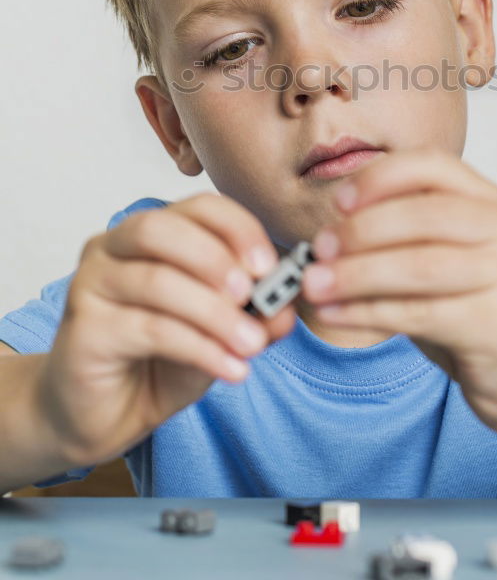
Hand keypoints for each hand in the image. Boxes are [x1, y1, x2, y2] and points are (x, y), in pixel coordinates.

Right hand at [35, 193, 294, 465]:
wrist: (103, 415)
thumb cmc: (159, 361)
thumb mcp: (220, 333)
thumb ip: (254, 316)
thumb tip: (286, 309)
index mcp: (152, 234)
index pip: (197, 207)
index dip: (237, 228)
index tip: (269, 265)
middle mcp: (113, 248)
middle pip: (162, 228)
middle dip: (215, 258)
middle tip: (252, 294)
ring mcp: (91, 285)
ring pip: (157, 281)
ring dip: (215, 314)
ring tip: (252, 345)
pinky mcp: (84, 330)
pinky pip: (150, 329)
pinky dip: (200, 348)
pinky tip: (230, 368)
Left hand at [301, 148, 496, 435]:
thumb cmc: (484, 310)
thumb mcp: (449, 260)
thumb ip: (403, 241)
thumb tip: (328, 238)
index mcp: (494, 202)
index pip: (433, 166)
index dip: (380, 177)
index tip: (339, 201)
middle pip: (423, 214)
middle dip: (361, 230)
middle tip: (320, 248)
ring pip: (419, 265)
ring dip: (356, 274)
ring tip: (314, 284)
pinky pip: (421, 313)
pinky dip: (368, 312)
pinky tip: (336, 314)